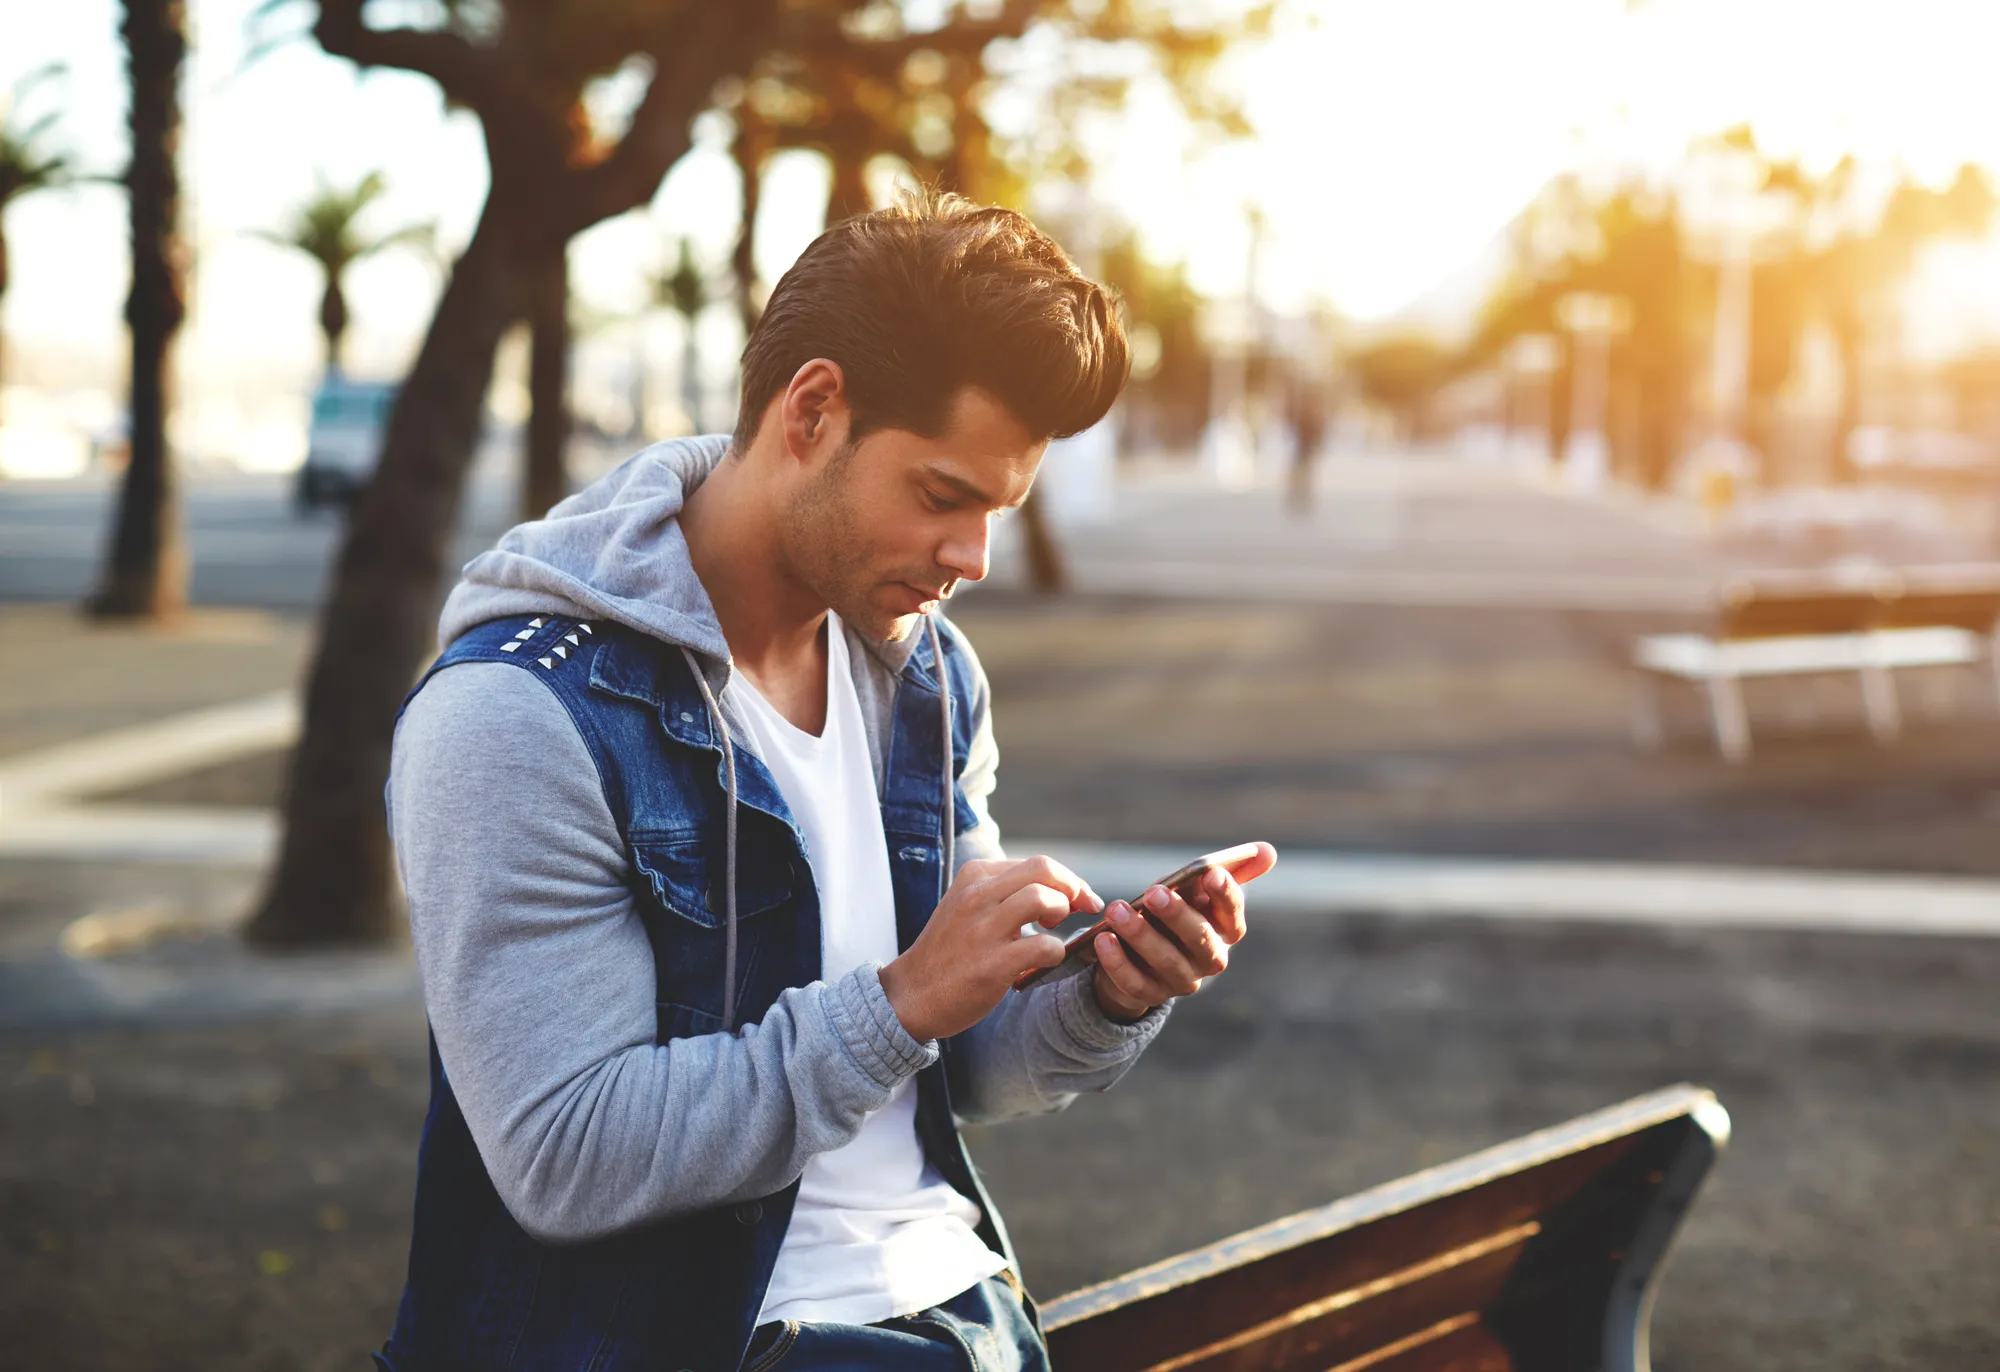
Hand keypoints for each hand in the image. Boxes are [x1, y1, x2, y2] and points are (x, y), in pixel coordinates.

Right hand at [880, 856, 1100, 1042]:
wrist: (912, 994)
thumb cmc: (948, 951)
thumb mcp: (965, 904)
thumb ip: (1002, 891)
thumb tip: (1055, 888)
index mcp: (974, 877)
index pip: (1036, 863)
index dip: (1067, 880)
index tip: (1078, 897)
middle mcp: (977, 896)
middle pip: (1044, 870)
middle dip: (1074, 887)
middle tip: (1083, 907)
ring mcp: (983, 929)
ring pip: (1043, 899)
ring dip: (1062, 914)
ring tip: (1055, 931)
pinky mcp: (992, 964)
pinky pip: (1044, 946)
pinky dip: (1057, 952)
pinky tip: (1046, 960)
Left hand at [1091, 842, 1275, 1021]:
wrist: (1141, 955)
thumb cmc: (1174, 912)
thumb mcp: (1195, 890)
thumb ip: (1226, 870)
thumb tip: (1268, 850)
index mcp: (1225, 931)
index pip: (1234, 915)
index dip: (1225, 896)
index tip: (1211, 873)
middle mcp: (1210, 959)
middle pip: (1200, 940)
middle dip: (1178, 915)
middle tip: (1153, 892)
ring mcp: (1182, 981)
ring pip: (1167, 962)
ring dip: (1141, 935)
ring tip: (1116, 910)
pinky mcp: (1150, 995)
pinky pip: (1135, 983)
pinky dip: (1118, 963)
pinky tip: (1103, 940)